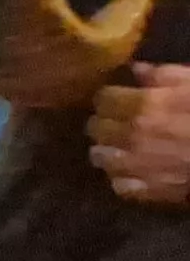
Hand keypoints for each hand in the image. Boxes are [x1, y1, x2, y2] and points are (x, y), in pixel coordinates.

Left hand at [91, 65, 189, 204]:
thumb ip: (164, 75)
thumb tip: (136, 70)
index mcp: (144, 107)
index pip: (103, 99)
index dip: (108, 97)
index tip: (114, 98)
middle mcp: (134, 136)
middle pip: (96, 128)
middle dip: (102, 122)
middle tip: (112, 122)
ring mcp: (141, 166)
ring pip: (102, 157)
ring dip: (106, 150)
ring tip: (115, 146)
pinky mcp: (153, 190)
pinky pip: (121, 186)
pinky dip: (121, 178)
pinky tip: (129, 172)